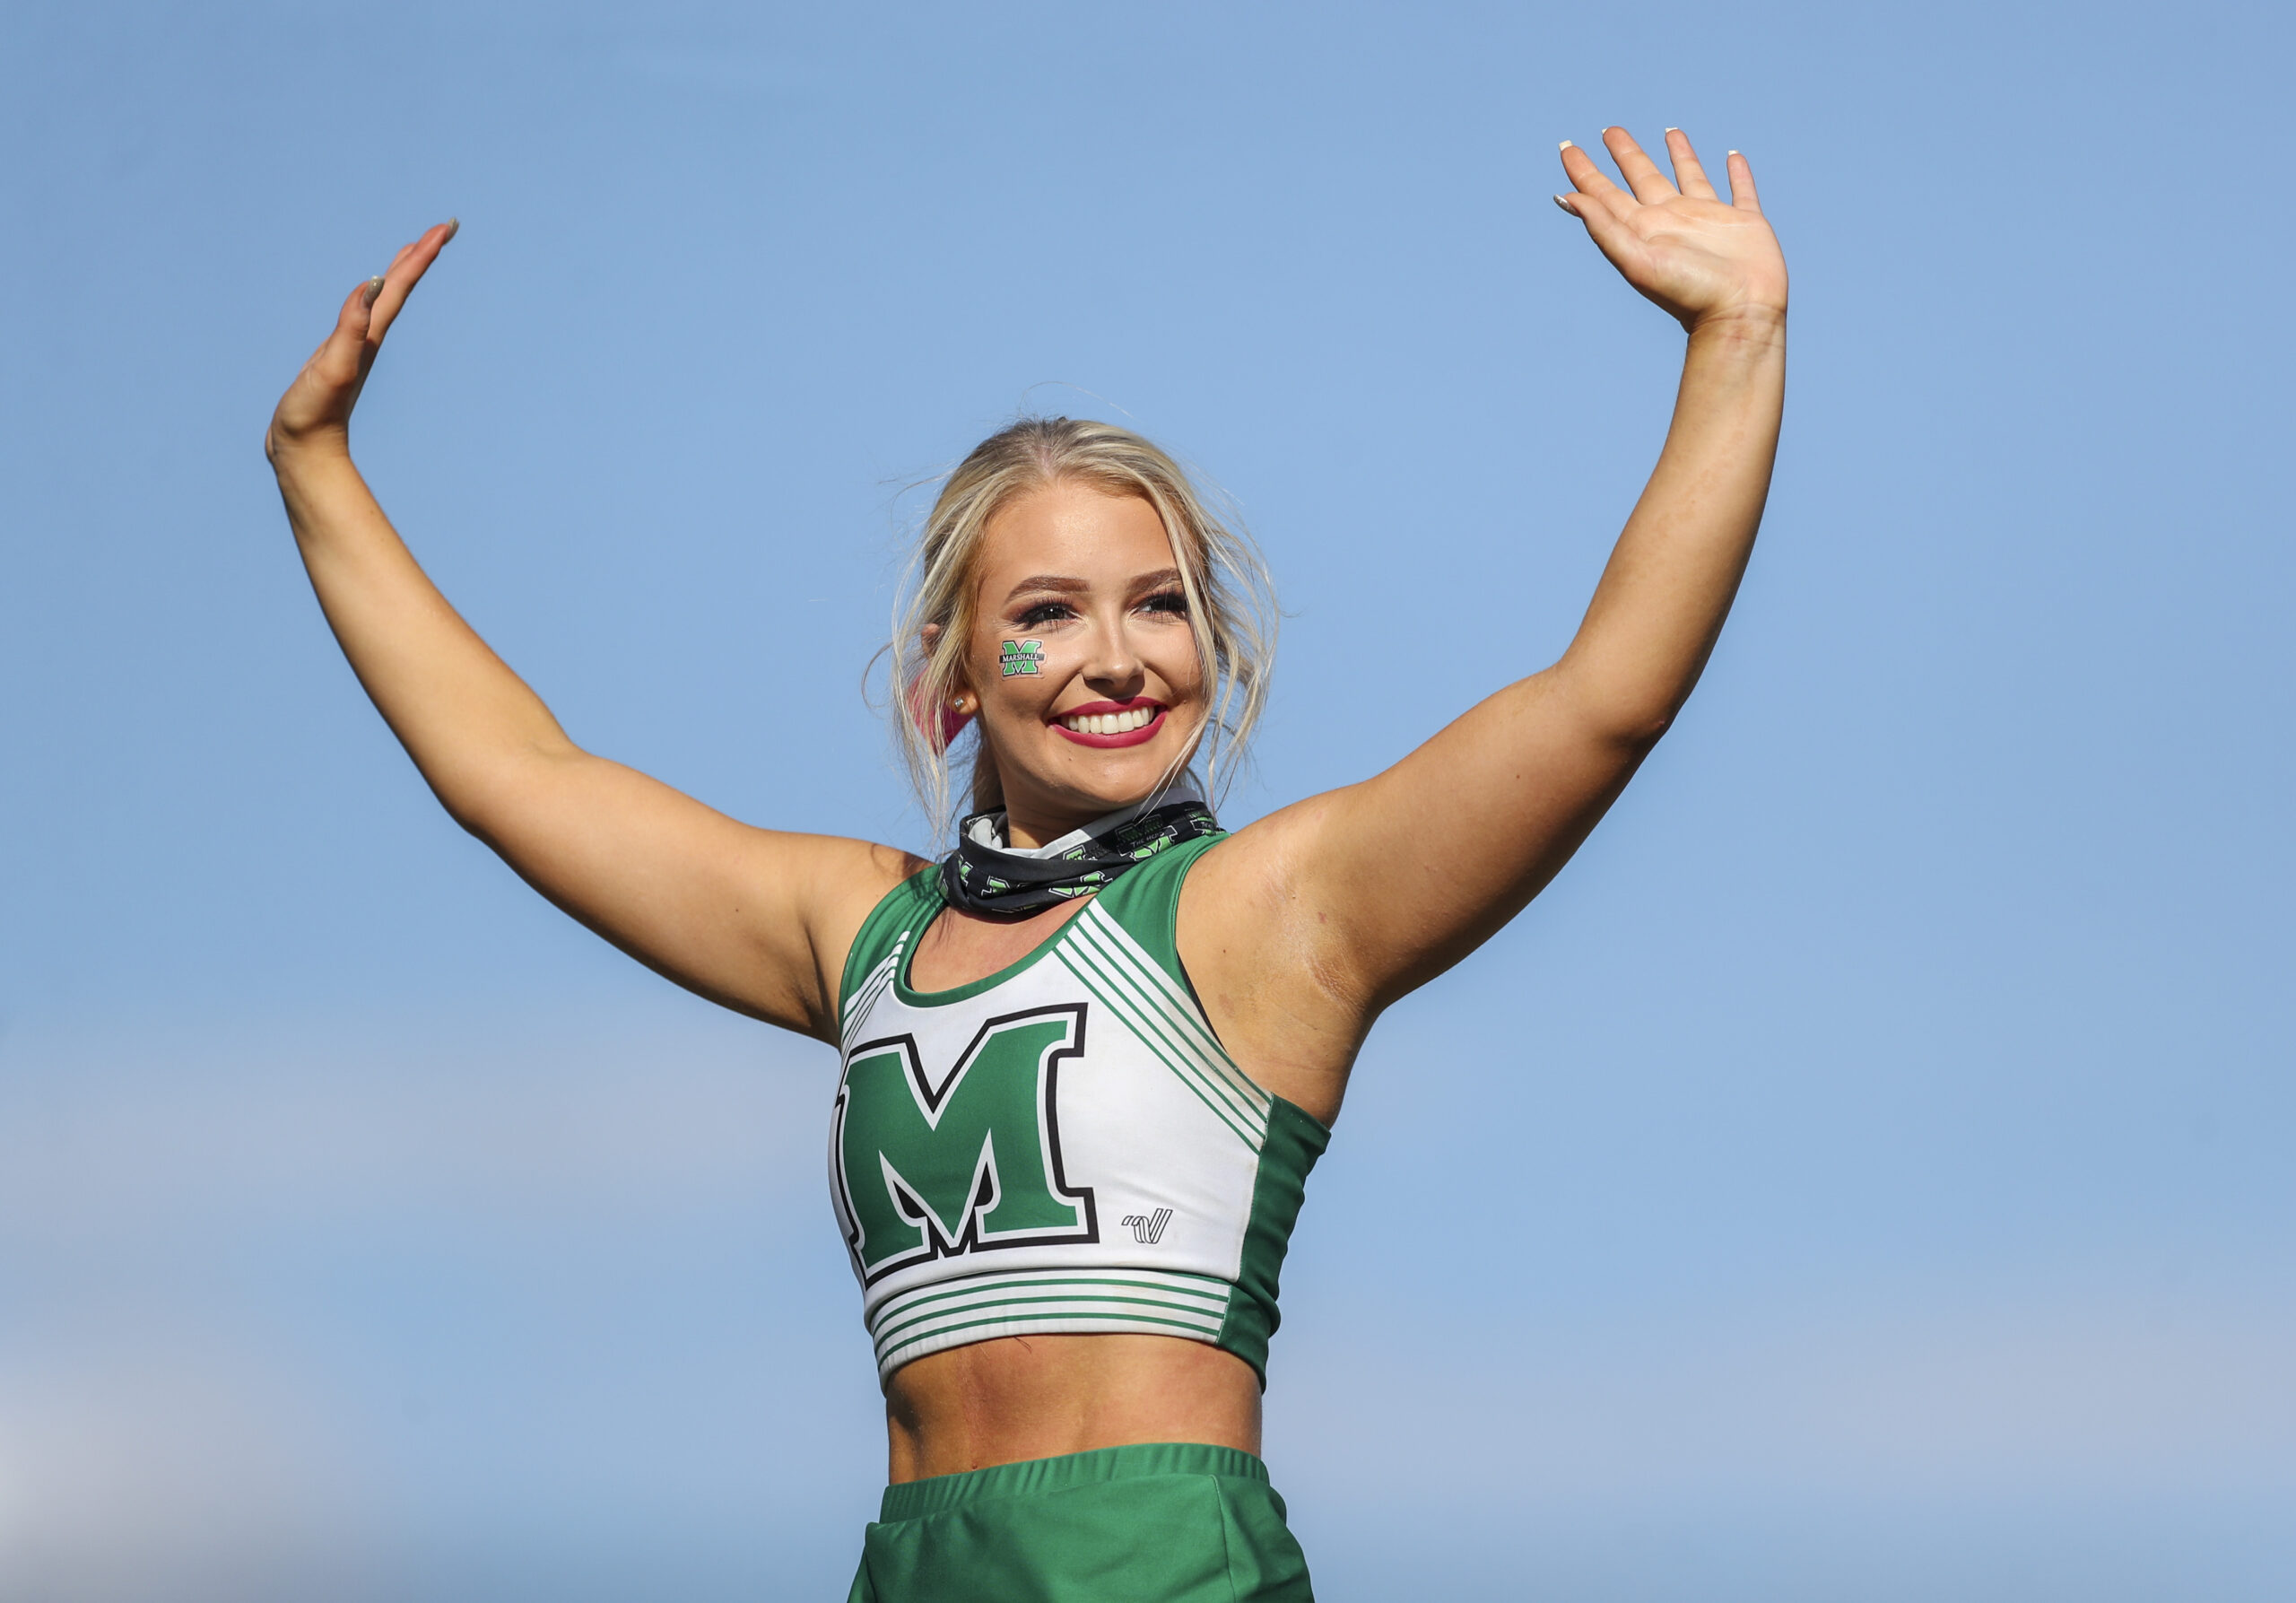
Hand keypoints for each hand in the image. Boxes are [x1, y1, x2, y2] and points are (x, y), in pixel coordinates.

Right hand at [266, 219, 458, 462]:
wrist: (305, 451)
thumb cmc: (315, 413)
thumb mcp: (334, 365)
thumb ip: (352, 327)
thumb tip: (374, 283)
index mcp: (371, 336)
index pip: (399, 286)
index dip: (422, 254)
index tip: (447, 227)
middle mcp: (369, 339)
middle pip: (399, 289)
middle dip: (420, 256)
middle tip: (444, 228)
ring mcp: (355, 349)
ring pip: (384, 301)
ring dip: (400, 274)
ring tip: (412, 252)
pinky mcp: (339, 357)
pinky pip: (363, 316)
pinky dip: (372, 297)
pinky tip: (368, 296)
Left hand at [1556, 129, 1785, 332]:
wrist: (1738, 314)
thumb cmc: (1687, 293)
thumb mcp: (1635, 258)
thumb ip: (1603, 226)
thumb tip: (1567, 196)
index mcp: (1643, 229)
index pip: (1606, 194)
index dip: (1585, 172)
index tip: (1566, 148)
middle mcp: (1672, 220)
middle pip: (1643, 177)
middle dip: (1626, 154)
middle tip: (1610, 130)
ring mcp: (1708, 220)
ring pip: (1690, 176)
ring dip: (1680, 155)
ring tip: (1670, 131)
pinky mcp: (1744, 222)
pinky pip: (1740, 190)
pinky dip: (1738, 174)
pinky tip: (1733, 157)